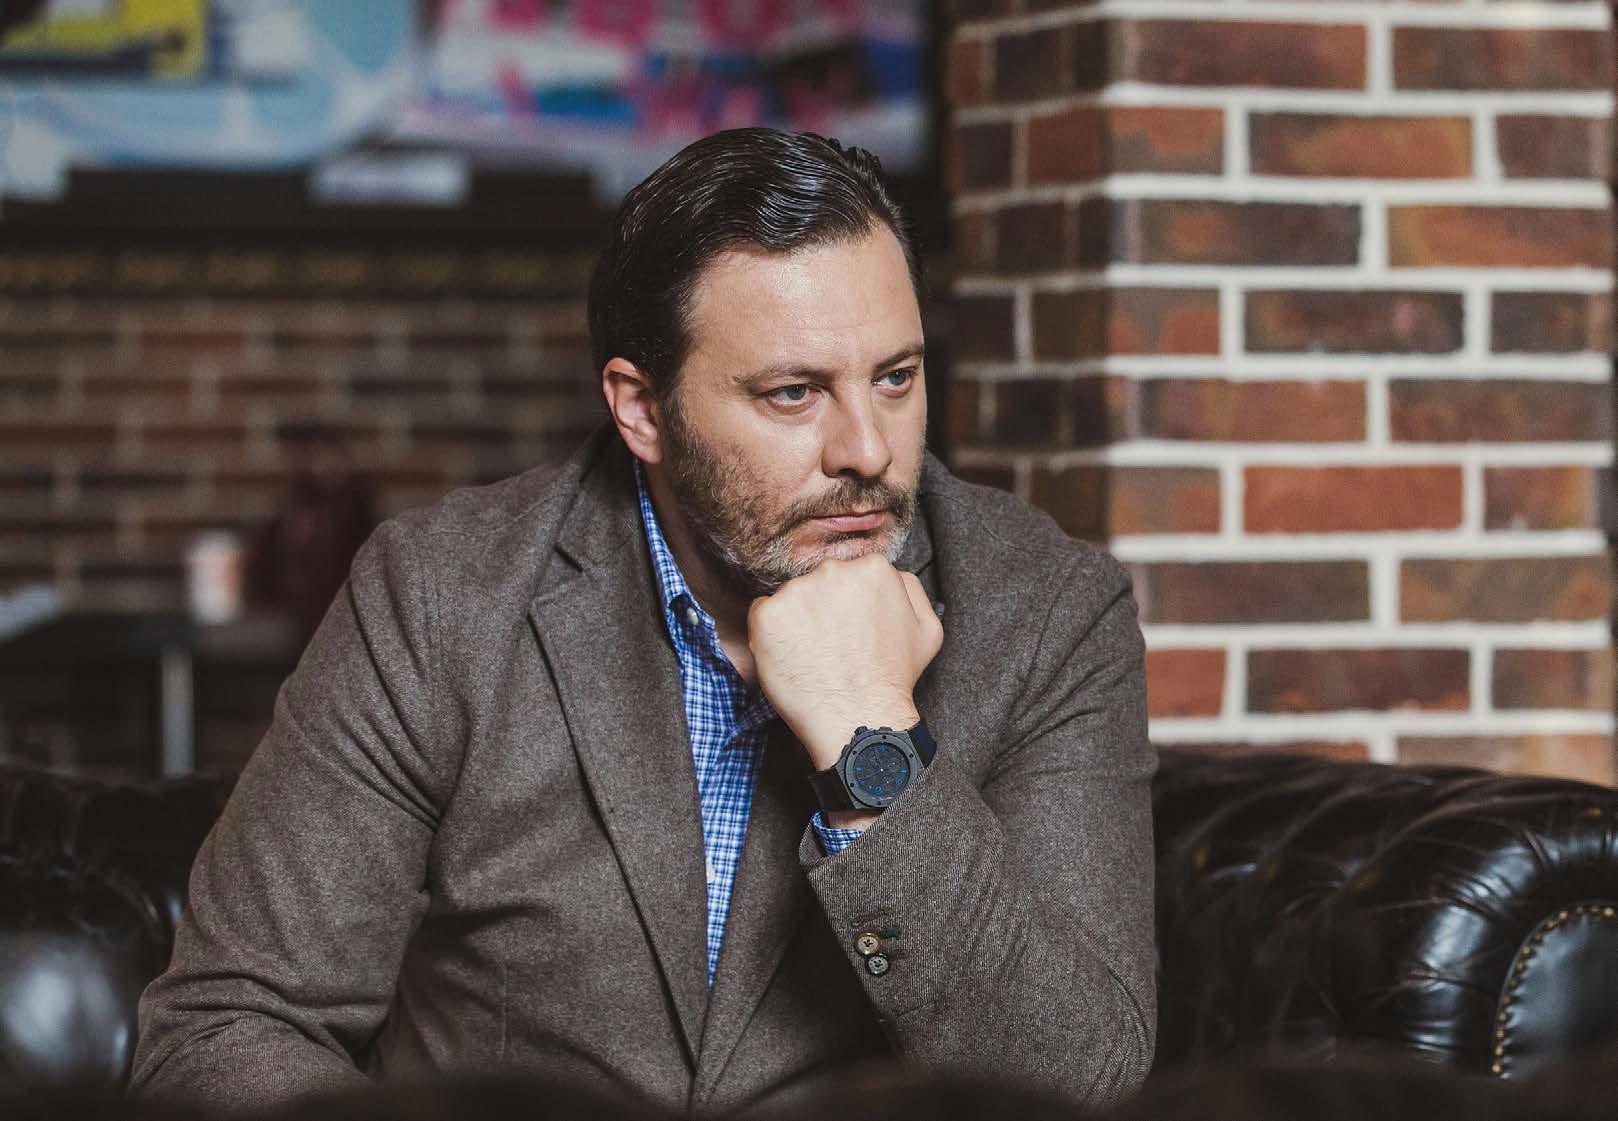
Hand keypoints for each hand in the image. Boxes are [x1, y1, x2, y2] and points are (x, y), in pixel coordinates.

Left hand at [747, 554, 943, 772]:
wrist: (859, 717)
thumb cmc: (893, 678)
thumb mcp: (926, 629)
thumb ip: (910, 589)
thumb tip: (893, 574)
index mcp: (872, 569)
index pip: (851, 574)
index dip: (849, 604)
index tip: (850, 628)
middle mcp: (833, 570)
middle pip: (820, 582)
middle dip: (822, 607)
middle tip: (831, 644)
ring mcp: (797, 591)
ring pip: (791, 598)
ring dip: (797, 620)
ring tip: (813, 655)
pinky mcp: (767, 614)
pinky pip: (763, 614)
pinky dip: (772, 634)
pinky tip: (792, 656)